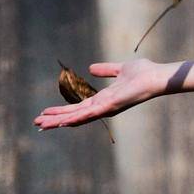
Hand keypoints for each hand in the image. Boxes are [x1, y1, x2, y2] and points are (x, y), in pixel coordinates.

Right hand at [33, 58, 177, 130]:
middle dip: (55, 120)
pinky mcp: (110, 106)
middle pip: (74, 115)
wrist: (156, 76)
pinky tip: (62, 123)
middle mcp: (103, 106)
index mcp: (103, 99)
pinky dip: (76, 119)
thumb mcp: (120, 69)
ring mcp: (106, 108)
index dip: (62, 111)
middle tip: (37, 123)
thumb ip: (106, 70)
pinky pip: (90, 114)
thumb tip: (91, 68)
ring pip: (78, 117)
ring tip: (42, 125)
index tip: (45, 113)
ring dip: (59, 121)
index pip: (78, 107)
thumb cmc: (143, 73)